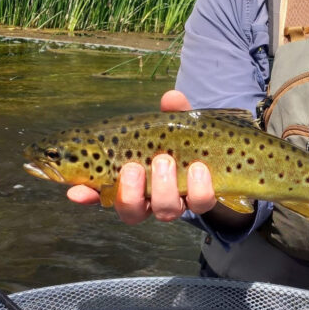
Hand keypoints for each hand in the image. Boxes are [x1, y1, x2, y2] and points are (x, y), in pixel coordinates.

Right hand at [66, 90, 216, 223]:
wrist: (233, 160)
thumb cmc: (194, 140)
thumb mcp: (181, 123)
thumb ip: (174, 112)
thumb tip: (171, 98)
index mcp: (134, 178)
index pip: (102, 193)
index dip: (87, 195)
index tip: (75, 191)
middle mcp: (153, 197)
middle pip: (131, 211)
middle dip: (128, 193)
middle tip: (132, 168)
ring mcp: (180, 201)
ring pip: (165, 210)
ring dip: (163, 187)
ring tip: (165, 160)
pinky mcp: (204, 201)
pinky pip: (200, 202)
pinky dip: (199, 186)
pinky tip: (200, 169)